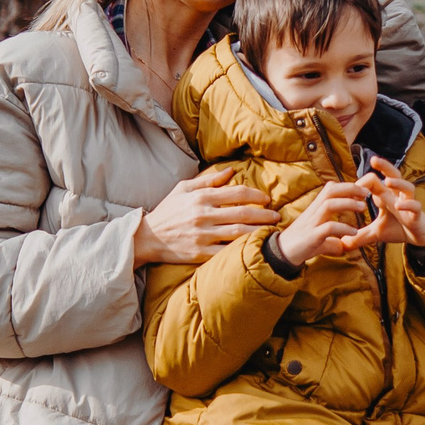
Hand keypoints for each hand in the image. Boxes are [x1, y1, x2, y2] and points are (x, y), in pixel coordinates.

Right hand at [134, 165, 279, 264]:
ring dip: (259, 232)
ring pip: (238, 233)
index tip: (267, 199)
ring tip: (272, 231)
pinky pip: (226, 252)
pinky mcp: (200, 254)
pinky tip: (254, 248)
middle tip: (277, 216)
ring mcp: (202, 235)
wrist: (147, 238)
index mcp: (201, 197)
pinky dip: (242, 250)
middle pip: (242, 213)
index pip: (237, 193)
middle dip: (264, 214)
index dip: (257, 195)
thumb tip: (231, 171)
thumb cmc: (167, 211)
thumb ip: (208, 180)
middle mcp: (203, 215)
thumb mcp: (183, 189)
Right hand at [276, 180, 374, 266]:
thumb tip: (344, 246)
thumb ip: (332, 240)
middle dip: (350, 188)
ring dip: (347, 203)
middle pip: (330, 190)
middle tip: (366, 193)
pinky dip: (343, 228)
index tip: (361, 191)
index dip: (347, 186)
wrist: (282, 254)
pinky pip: (328, 227)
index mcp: (316, 209)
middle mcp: (313, 212)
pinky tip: (354, 232)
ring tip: (362, 208)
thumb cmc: (301, 244)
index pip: (330, 189)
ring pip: (329, 204)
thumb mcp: (320, 239)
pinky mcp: (312, 236)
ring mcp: (312, 223)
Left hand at [354, 156, 424, 248]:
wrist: (419, 237)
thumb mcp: (376, 233)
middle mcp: (397, 196)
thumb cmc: (398, 228)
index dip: (362, 185)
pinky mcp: (417, 215)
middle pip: (394, 174)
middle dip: (384, 166)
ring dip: (398, 183)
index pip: (374, 182)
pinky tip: (399, 205)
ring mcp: (409, 204)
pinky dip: (408, 205)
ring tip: (387, 181)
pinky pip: (415, 206)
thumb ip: (360, 236)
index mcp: (386, 196)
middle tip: (373, 160)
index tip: (351, 195)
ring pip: (407, 187)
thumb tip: (343, 244)